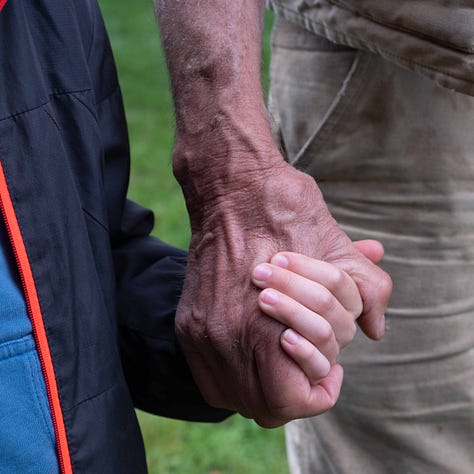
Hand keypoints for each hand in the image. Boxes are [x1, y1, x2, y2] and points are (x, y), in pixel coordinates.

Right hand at [175, 160, 391, 426]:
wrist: (234, 189)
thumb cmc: (288, 214)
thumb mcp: (338, 249)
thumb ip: (368, 292)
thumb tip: (375, 330)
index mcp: (266, 324)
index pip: (291, 400)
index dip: (319, 391)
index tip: (332, 370)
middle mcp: (225, 337)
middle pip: (263, 407)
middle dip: (295, 393)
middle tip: (311, 364)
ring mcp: (202, 332)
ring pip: (233, 396)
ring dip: (263, 386)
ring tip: (283, 357)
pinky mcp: (188, 323)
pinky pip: (209, 376)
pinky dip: (237, 374)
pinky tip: (255, 351)